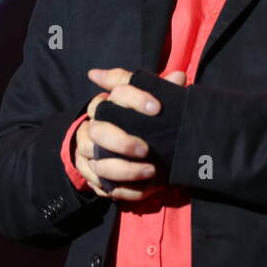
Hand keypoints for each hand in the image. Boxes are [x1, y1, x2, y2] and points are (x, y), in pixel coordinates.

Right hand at [71, 68, 186, 201]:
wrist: (106, 146)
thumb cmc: (132, 120)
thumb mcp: (146, 104)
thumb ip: (161, 90)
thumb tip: (178, 77)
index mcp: (104, 103)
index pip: (116, 94)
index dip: (135, 99)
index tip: (157, 108)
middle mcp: (91, 126)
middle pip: (99, 132)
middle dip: (123, 142)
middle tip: (147, 149)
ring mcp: (87, 152)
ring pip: (99, 163)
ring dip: (126, 170)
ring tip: (151, 173)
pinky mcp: (90, 174)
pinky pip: (104, 186)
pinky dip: (126, 190)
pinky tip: (146, 189)